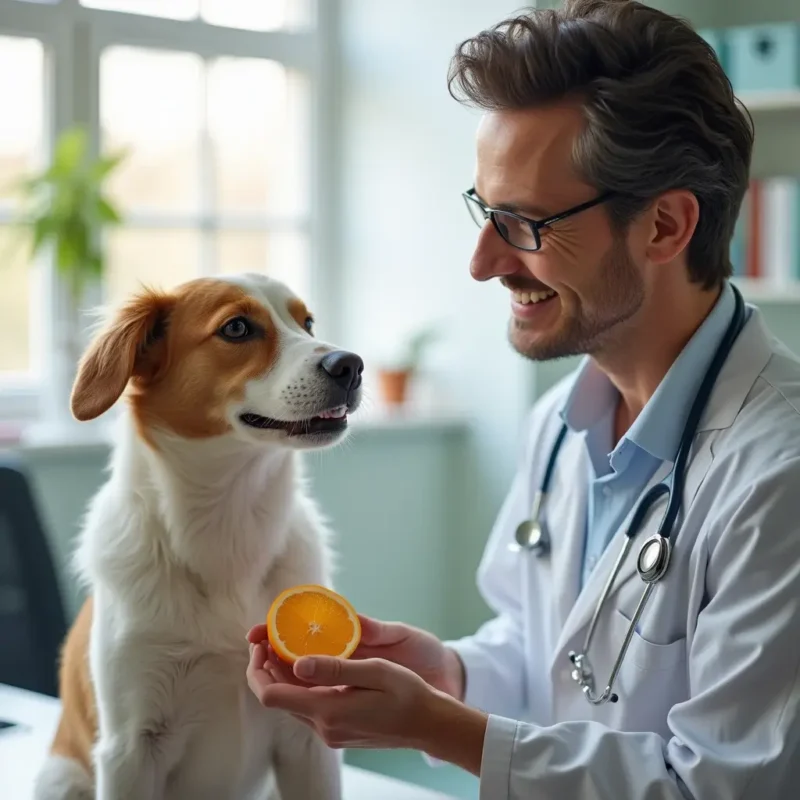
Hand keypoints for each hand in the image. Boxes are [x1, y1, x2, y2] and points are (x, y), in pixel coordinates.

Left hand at [245, 644, 486, 774]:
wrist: (428, 724)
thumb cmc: (407, 693)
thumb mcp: (375, 671)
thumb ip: (335, 668)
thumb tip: (298, 664)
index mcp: (328, 711)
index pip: (269, 695)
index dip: (257, 667)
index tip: (262, 642)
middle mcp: (323, 726)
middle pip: (276, 697)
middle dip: (267, 666)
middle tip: (271, 636)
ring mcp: (329, 731)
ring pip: (290, 701)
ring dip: (283, 674)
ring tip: (288, 643)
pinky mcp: (337, 730)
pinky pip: (307, 705)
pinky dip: (301, 684)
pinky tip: (310, 663)